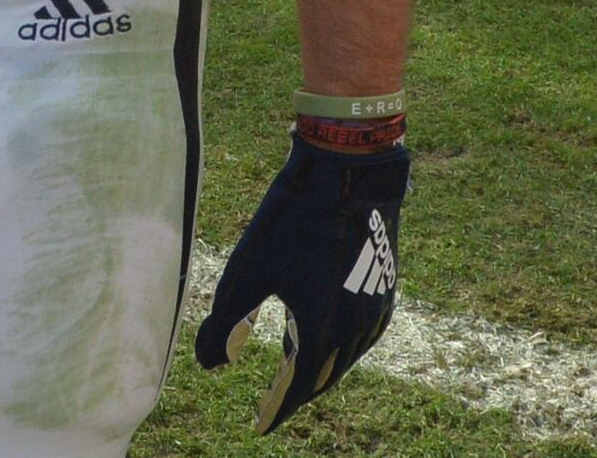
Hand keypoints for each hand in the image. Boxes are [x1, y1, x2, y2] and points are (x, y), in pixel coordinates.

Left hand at [197, 129, 411, 430]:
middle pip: (324, 376)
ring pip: (347, 356)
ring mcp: (376, 307)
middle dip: (297, 392)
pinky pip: (363, 333)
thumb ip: (225, 322)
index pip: (298, 387)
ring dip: (320, 368)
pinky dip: (341, 344)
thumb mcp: (247, 270)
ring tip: (292, 367)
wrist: (347, 172)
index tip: (259, 424)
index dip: (278, 408)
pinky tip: (325, 332)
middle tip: (273, 401)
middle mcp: (356, 327)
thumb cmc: (291, 219)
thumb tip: (210, 365)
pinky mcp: (386, 285)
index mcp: (321, 329)